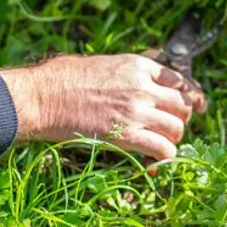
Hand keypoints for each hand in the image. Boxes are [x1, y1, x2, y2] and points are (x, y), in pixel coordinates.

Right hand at [0, 54, 205, 161]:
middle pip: (183, 106)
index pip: (180, 82)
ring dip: (172, 140)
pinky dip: (164, 157)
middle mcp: (143, 87)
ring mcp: (136, 110)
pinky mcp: (126, 135)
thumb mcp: (103, 64)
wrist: (43, 97)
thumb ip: (127, 75)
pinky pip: (163, 149)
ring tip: (159, 146)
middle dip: (179, 120)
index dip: (184, 98)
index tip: (181, 110)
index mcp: (138, 66)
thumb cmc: (62, 79)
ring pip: (177, 128)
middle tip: (167, 130)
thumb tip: (135, 87)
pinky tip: (154, 162)